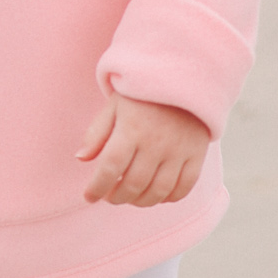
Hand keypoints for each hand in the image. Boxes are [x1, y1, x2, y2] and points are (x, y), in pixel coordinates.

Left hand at [77, 93, 208, 207]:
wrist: (184, 76)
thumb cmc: (143, 93)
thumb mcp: (114, 105)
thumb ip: (97, 133)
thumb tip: (81, 159)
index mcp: (131, 129)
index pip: (109, 168)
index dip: (97, 188)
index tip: (89, 196)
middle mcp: (156, 142)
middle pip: (133, 184)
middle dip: (116, 197)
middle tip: (110, 196)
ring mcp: (179, 150)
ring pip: (158, 191)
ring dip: (140, 201)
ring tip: (130, 197)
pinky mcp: (196, 154)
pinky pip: (184, 187)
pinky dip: (168, 198)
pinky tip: (156, 194)